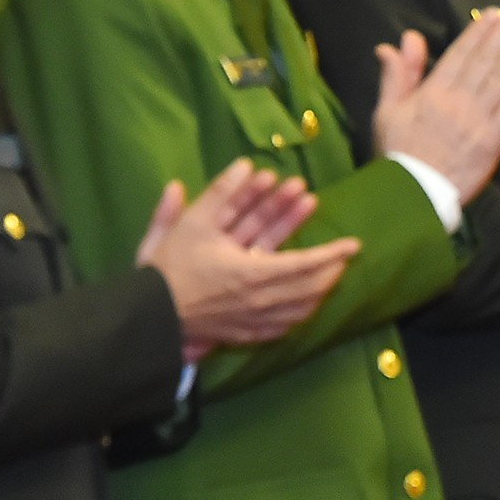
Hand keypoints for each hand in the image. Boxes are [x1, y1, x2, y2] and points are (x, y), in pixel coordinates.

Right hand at [136, 158, 357, 362]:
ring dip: (320, 290)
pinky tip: (307, 306)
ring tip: (332, 274)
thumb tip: (244, 164)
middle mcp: (260, 300)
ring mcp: (253, 321)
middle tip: (346, 256)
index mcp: (252, 273)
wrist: (146, 317)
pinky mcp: (244, 335)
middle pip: (309, 288)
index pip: (305, 264)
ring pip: (300, 309)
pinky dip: (299, 315)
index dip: (331, 254)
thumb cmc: (167, 270)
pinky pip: (282, 328)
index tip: (353, 244)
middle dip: (331, 270)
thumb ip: (218, 194)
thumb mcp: (190, 224)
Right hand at [370, 5, 499, 203]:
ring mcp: (481, 126)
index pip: (463, 55)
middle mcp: (461, 105)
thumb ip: (399, 73)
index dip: (481, 32)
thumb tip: (404, 38)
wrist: (410, 195)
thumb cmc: (398, 151)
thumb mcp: (388, 110)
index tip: (497, 13)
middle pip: (490, 64)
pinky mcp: (494, 147)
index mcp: (435, 93)